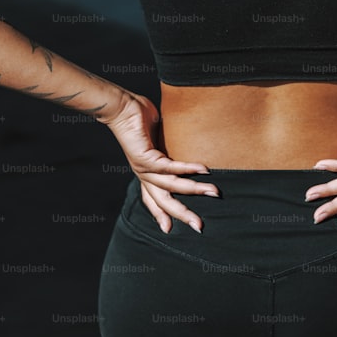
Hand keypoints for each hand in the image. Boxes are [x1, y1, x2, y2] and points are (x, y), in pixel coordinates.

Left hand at [98, 93, 218, 233]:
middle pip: (163, 201)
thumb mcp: (160, 139)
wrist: (122, 107)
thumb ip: (172, 148)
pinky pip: (169, 167)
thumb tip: (192, 144)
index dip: (161, 214)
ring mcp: (143, 168)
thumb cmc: (141, 119)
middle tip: (199, 227)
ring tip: (214, 192)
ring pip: (170, 186)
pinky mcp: (145, 158)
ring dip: (194, 190)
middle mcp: (143, 174)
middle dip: (182, 215)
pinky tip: (203, 170)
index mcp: (146, 173)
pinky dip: (187, 169)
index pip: (153, 199)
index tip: (169, 230)